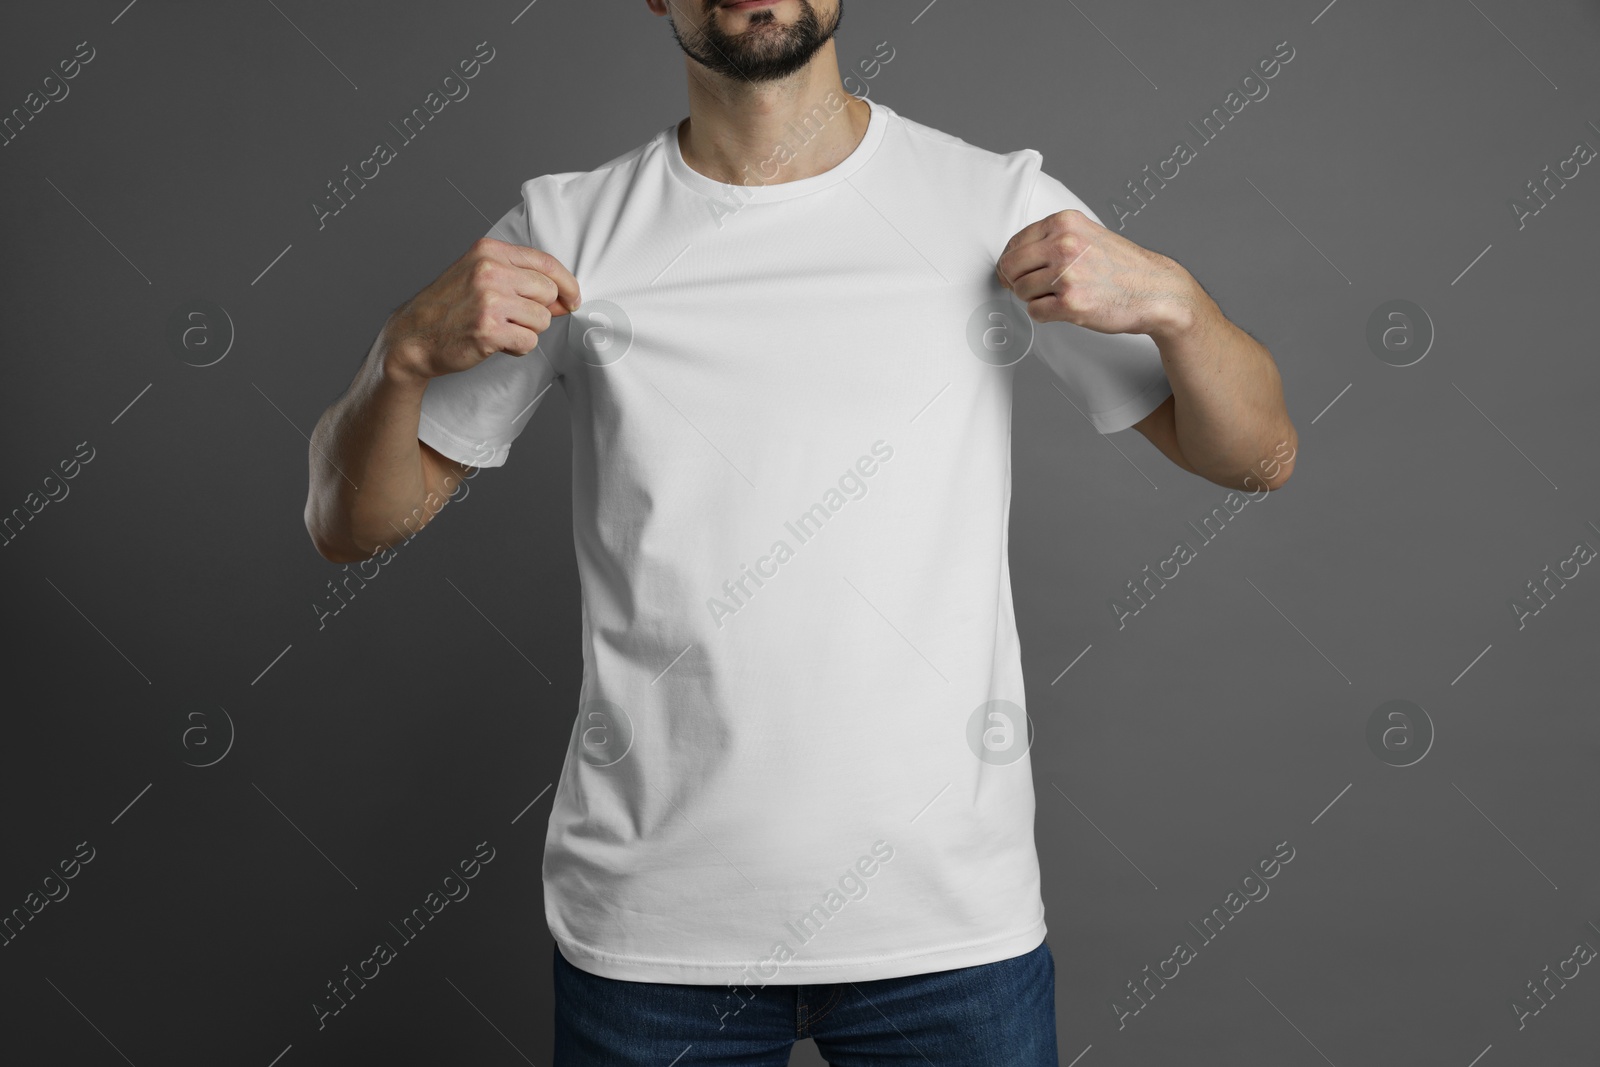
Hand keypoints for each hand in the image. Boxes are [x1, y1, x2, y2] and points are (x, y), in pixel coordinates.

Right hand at [382, 237, 581, 381]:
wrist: (412, 337)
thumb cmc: (448, 308)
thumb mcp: (478, 277)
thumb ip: (520, 281)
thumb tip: (565, 298)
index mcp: (488, 252)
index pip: (545, 263)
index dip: (567, 283)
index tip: (573, 298)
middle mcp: (489, 271)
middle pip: (548, 292)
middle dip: (538, 311)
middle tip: (514, 319)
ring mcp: (489, 300)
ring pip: (542, 320)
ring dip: (526, 331)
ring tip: (499, 330)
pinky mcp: (489, 330)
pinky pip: (529, 342)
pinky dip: (517, 348)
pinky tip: (496, 343)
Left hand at [995, 209, 1200, 340]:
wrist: (1155, 290)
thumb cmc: (1122, 266)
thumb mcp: (1087, 235)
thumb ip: (1053, 239)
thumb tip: (1014, 257)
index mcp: (1064, 223)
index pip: (1015, 243)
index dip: (1013, 262)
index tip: (1019, 272)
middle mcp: (1063, 245)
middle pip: (1010, 267)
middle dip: (1017, 280)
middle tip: (1033, 288)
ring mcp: (1066, 274)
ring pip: (1020, 290)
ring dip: (1034, 298)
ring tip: (1059, 296)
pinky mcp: (1069, 303)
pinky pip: (1034, 311)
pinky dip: (1045, 314)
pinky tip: (1064, 308)